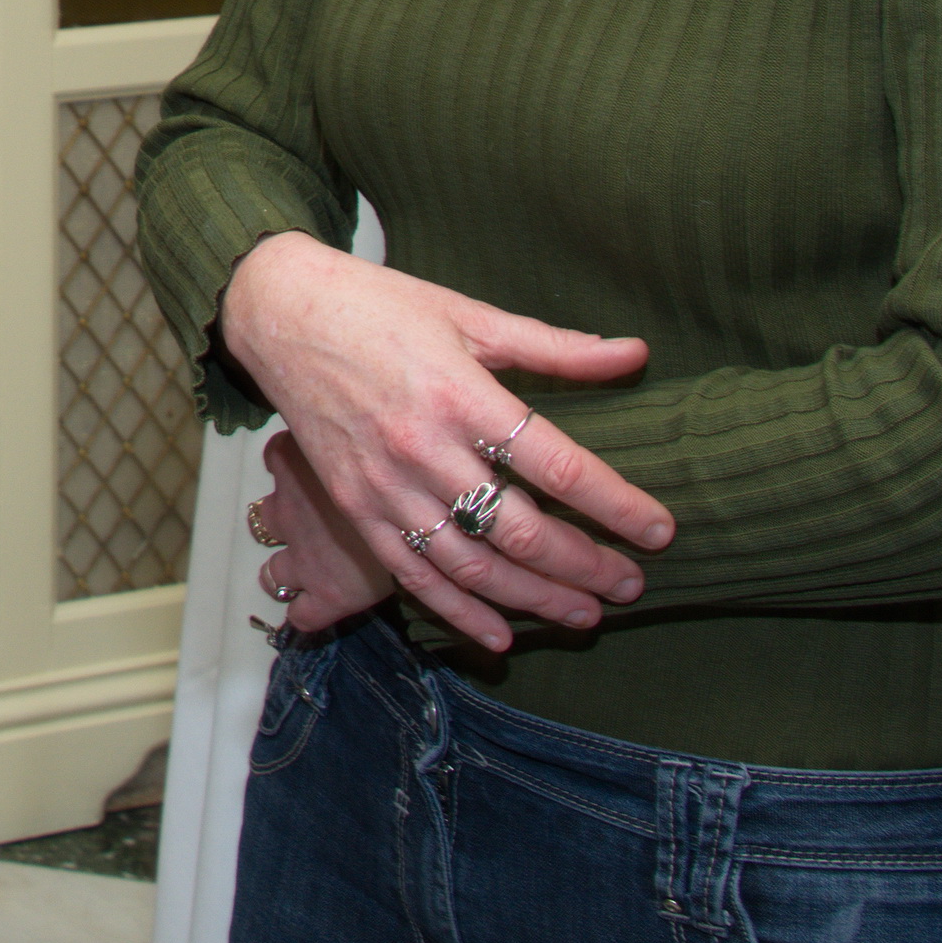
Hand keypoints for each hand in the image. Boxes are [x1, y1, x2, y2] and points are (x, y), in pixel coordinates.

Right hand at [221, 232, 672, 652]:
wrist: (283, 313)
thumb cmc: (379, 307)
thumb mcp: (471, 316)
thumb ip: (556, 348)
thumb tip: (634, 353)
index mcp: (462, 395)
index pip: (557, 464)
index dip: (615, 505)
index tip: (659, 531)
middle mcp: (424, 449)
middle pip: (520, 529)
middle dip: (585, 566)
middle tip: (631, 584)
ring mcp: (386, 485)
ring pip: (472, 564)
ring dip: (534, 598)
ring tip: (585, 615)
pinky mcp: (355, 506)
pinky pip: (413, 573)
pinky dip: (458, 612)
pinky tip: (501, 634)